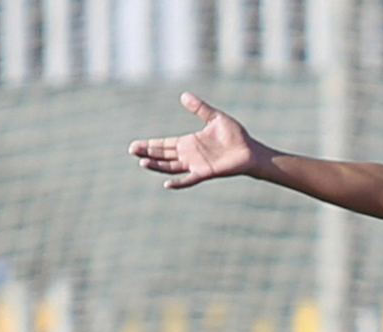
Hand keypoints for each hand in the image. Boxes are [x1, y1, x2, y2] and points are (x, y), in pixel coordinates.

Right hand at [129, 92, 257, 188]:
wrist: (250, 151)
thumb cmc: (236, 136)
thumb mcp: (215, 118)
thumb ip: (200, 108)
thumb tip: (183, 95)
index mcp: (190, 142)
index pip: (165, 143)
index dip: (150, 144)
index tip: (135, 145)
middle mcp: (190, 154)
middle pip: (164, 155)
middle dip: (148, 153)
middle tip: (132, 151)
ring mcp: (196, 165)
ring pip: (171, 167)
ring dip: (157, 166)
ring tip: (142, 163)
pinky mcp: (205, 173)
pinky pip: (189, 180)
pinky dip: (178, 183)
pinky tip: (167, 184)